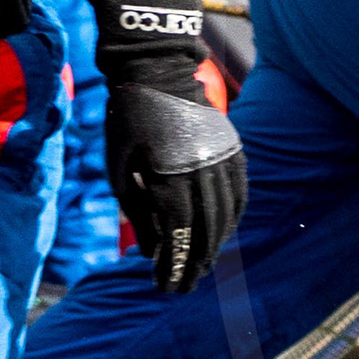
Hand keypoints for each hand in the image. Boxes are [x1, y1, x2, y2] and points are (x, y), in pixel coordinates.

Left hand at [82, 0, 245, 294]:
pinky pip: (239, 192)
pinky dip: (233, 216)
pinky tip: (225, 231)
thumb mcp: (118, 168)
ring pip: (226, 214)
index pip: (176, 232)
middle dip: (195, 262)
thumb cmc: (127, 122)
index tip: (167, 286)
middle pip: (205, 229)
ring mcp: (221, 158)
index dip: (173, 263)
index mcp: (168, 175)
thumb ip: (136, 211)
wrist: (157, 73)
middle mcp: (200, 170)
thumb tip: (149, 250)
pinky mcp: (232, 149)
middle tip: (185, 285)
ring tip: (204, 264)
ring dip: (216, 243)